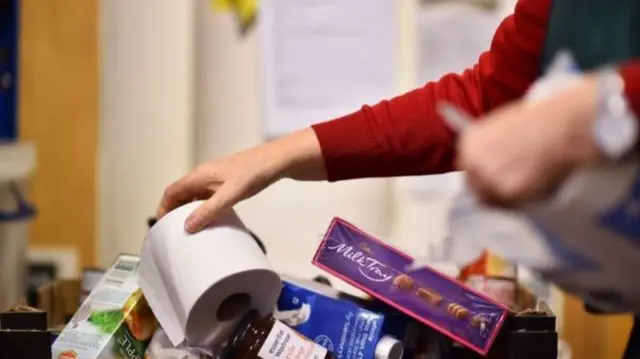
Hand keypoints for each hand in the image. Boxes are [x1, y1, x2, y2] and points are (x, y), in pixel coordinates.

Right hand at [157, 128, 325, 231]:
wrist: (276, 161)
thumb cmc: (254, 172)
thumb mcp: (231, 195)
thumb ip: (209, 210)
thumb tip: (187, 226)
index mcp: (199, 175)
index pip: (171, 191)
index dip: (163, 208)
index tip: (161, 227)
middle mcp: (204, 175)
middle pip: (180, 193)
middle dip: (174, 211)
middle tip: (174, 231)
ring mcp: (216, 178)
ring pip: (194, 194)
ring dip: (188, 209)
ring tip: (190, 228)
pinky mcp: (227, 181)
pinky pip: (207, 195)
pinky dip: (202, 207)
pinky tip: (211, 218)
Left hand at [455, 76, 604, 206]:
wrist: (562, 126)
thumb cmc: (540, 120)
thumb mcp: (504, 125)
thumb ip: (490, 145)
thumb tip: (489, 160)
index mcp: (470, 141)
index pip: (467, 167)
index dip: (480, 173)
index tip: (491, 178)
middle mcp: (474, 161)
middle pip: (475, 187)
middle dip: (490, 189)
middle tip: (510, 187)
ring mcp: (490, 179)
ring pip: (491, 200)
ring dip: (505, 198)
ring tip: (526, 187)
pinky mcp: (509, 193)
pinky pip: (511, 205)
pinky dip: (521, 201)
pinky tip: (534, 190)